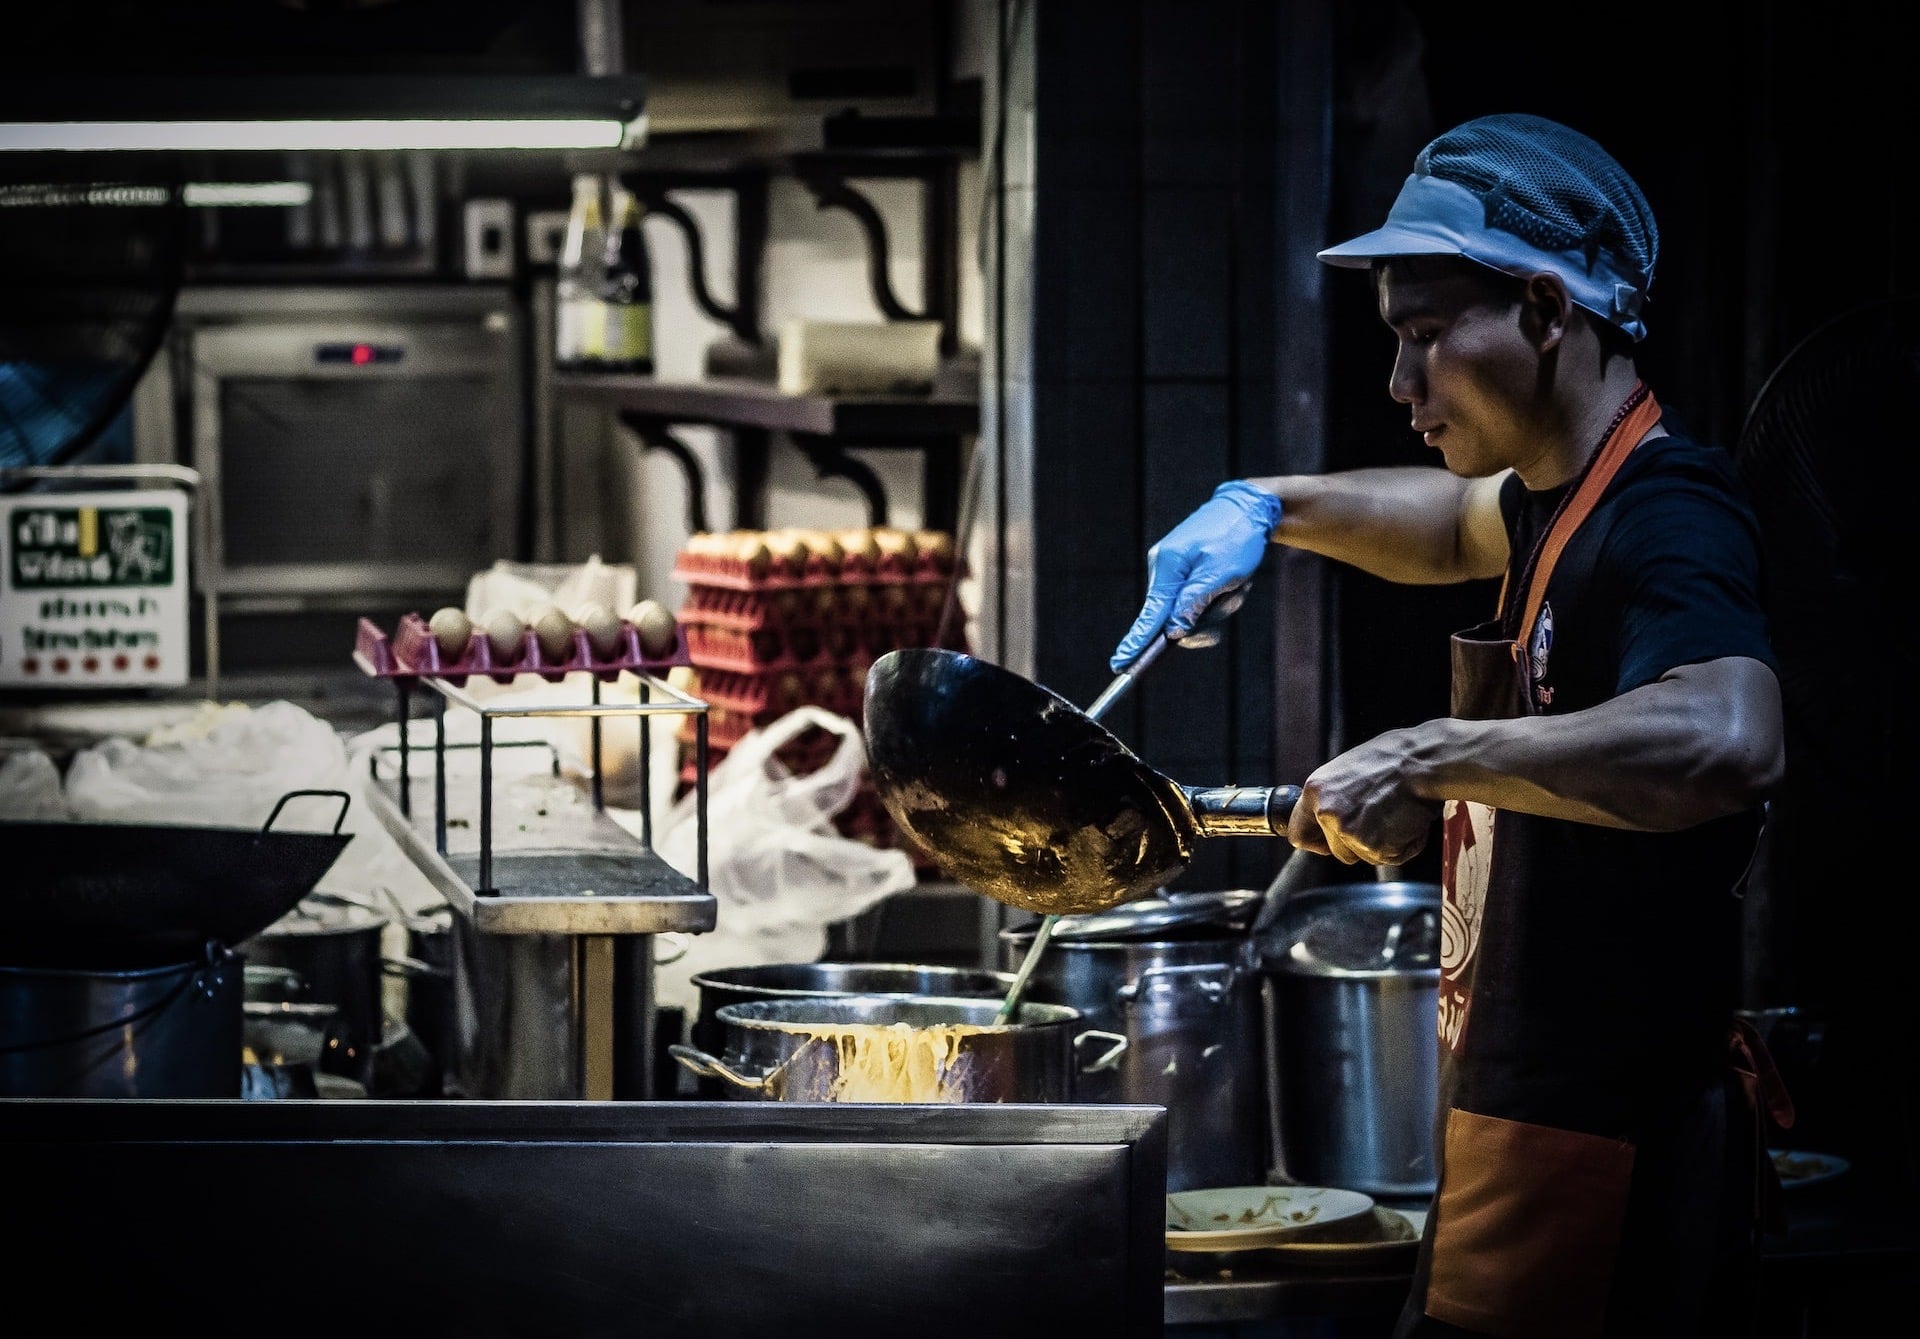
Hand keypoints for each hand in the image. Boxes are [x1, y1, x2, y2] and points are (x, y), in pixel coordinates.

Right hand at [1110, 480, 1280, 670]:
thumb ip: (1194, 603)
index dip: (1136, 643)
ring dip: (1220, 604)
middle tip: (1233, 593)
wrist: (1249, 508)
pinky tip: (1233, 579)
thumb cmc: (1237, 537)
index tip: (1120, 665)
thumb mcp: (1222, 573)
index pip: (1150, 616)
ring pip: (1192, 612)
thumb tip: (1171, 632)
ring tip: (1237, 580)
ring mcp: (1172, 572)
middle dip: (1209, 616)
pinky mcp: (1184, 574)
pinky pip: (1198, 601)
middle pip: (1175, 618)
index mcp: (1167, 566)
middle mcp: (1163, 569)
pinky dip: (1219, 596)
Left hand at [1286, 727, 1440, 865]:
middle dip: (1359, 844)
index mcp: (1315, 791)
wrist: (1423, 761)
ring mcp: (1349, 832)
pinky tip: (1409, 820)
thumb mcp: (1347, 770)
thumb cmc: (1394, 758)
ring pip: (1365, 856)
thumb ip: (1333, 797)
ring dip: (1383, 844)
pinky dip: (1404, 846)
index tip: (1327, 844)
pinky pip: (1391, 857)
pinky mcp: (1374, 847)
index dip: (1317, 843)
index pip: (1298, 834)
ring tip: (1398, 814)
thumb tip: (1329, 816)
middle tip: (1381, 821)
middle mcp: (1327, 813)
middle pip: (1338, 851)